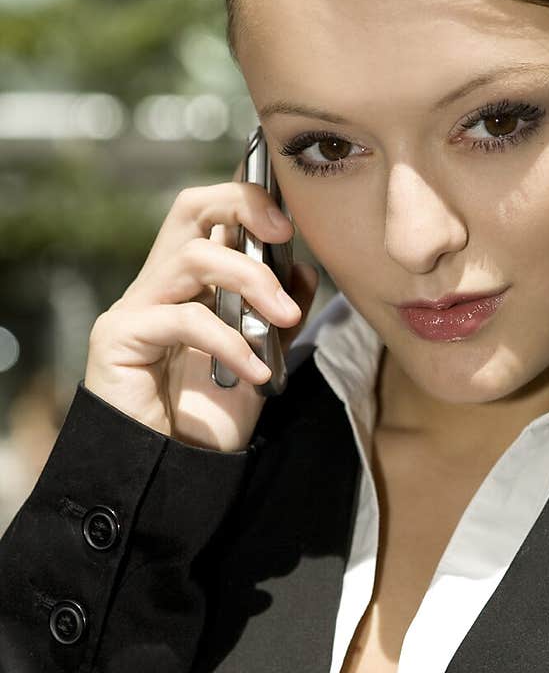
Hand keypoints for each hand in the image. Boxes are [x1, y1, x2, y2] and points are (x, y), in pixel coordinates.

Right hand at [83, 164, 318, 451]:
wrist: (170, 473)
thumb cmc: (207, 420)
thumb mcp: (261, 359)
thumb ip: (277, 312)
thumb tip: (302, 266)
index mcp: (189, 284)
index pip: (210, 214)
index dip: (247, 198)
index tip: (290, 219)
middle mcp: (158, 285)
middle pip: (190, 208)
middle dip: (242, 207)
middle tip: (283, 234)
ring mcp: (136, 308)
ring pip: (194, 258)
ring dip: (250, 280)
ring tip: (283, 320)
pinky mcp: (121, 337)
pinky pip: (184, 319)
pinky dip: (230, 342)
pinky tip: (256, 373)